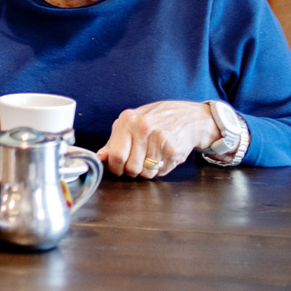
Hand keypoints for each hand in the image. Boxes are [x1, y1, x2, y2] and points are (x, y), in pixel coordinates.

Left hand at [98, 101, 217, 177]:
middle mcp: (143, 129)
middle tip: (136, 165)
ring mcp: (160, 140)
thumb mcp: (132, 123)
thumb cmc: (156, 120)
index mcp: (128, 120)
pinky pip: (161, 172)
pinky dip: (161, 170)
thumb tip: (100, 157)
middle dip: (131, 171)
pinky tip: (163, 157)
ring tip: (151, 159)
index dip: (115, 167)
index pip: (115, 154)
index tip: (118, 169)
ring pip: (146, 173)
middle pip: (130, 167)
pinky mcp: (174, 151)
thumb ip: (114, 140)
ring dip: (147, 171)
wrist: (189, 117)